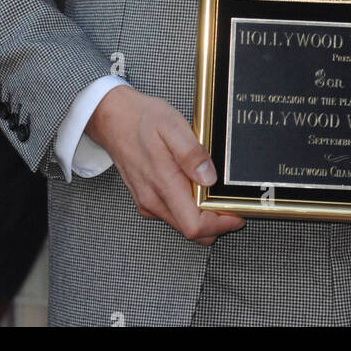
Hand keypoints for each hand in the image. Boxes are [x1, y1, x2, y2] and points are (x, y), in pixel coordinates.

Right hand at [86, 85, 243, 244]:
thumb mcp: (172, 125)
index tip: (237, 214)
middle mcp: (153, 200)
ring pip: (181, 225)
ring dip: (202, 217)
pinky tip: (193, 188)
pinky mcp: (145, 199)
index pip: (194, 226)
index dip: (219, 225)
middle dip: (215, 224)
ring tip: (214, 193)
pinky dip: (187, 210)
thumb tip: (209, 178)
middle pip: (191, 231)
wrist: (114, 118)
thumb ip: (191, 153)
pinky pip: (171, 215)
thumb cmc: (143, 119)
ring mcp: (147, 202)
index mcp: (163, 183)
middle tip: (230, 203)